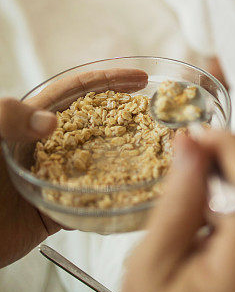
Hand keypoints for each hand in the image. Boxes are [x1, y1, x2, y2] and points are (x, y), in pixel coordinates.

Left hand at [0, 68, 147, 267]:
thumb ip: (5, 117)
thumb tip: (50, 122)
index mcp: (28, 120)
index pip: (76, 92)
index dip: (108, 81)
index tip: (138, 78)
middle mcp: (47, 147)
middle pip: (96, 124)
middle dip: (128, 116)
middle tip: (161, 117)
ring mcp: (53, 179)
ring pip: (100, 164)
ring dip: (129, 158)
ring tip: (159, 155)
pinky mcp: (53, 213)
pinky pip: (90, 206)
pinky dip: (113, 203)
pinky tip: (136, 201)